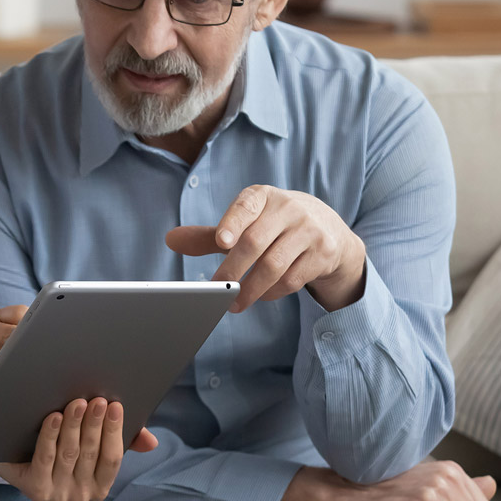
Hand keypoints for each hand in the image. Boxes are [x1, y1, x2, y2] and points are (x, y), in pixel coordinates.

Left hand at [0, 397, 158, 500]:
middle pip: (90, 454)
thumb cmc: (60, 444)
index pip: (112, 459)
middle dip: (95, 424)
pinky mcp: (34, 489)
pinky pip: (45, 459)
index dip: (115, 432)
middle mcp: (80, 496)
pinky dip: (50, 437)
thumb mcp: (91, 442)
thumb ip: (123, 441)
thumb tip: (152, 443)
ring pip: (68, 454)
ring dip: (74, 426)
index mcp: (99, 486)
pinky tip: (54, 417)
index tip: (117, 406)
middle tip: (97, 399)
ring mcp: (56, 495)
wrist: (13, 454)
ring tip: (76, 402)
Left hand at [166, 185, 365, 311]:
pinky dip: (272, 292)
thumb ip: (211, 235)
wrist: (328, 228)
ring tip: (233, 304)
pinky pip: (292, 279)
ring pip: (274, 265)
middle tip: (214, 290)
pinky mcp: (323, 253)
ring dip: (250, 289)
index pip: (245, 206)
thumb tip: (171, 240)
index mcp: (263, 197)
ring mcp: (309, 230)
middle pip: (255, 242)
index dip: (232, 222)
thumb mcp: (246, 223)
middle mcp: (289, 208)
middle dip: (232, 269)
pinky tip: (260, 296)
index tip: (221, 242)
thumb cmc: (275, 226)